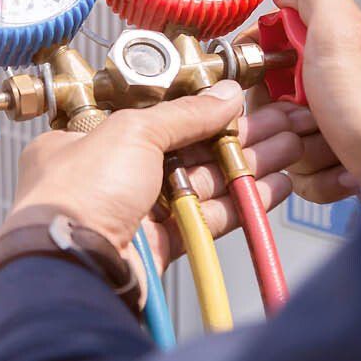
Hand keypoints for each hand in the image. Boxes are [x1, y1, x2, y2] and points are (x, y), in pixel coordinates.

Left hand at [0, 82, 312, 275]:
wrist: (72, 264)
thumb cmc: (78, 193)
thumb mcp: (133, 131)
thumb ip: (185, 113)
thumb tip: (225, 95)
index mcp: (87, 141)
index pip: (153, 119)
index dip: (199, 111)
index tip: (238, 105)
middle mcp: (108, 177)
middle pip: (184, 151)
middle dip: (235, 138)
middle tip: (278, 126)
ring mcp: (133, 213)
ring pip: (200, 185)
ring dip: (245, 167)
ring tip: (289, 151)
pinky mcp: (157, 247)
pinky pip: (204, 219)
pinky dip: (238, 204)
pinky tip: (272, 188)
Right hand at [240, 0, 360, 201]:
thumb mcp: (342, 32)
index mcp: (340, 44)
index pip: (273, 47)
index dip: (262, 65)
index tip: (270, 79)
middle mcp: (341, 81)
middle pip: (273, 98)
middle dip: (281, 115)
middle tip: (306, 116)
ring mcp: (341, 122)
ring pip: (285, 137)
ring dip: (300, 150)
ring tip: (332, 145)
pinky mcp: (342, 159)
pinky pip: (304, 172)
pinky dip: (318, 176)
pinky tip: (343, 167)